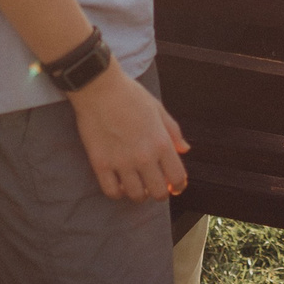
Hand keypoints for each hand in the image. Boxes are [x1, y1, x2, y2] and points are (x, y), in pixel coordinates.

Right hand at [67, 66, 190, 200]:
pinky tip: (118, 183)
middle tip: (153, 185)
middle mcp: (144, 156)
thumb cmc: (130, 94)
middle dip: (159, 192)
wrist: (98, 87)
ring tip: (135, 185)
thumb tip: (185, 150)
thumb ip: (173, 131)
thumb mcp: (158, 109)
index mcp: (161, 142)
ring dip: (138, 193)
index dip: (178, 186)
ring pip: (136, 195)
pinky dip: (117, 192)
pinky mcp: (101, 164)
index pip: (177, 177)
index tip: (174, 186)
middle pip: (158, 192)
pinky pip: (112, 191)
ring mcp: (122, 162)